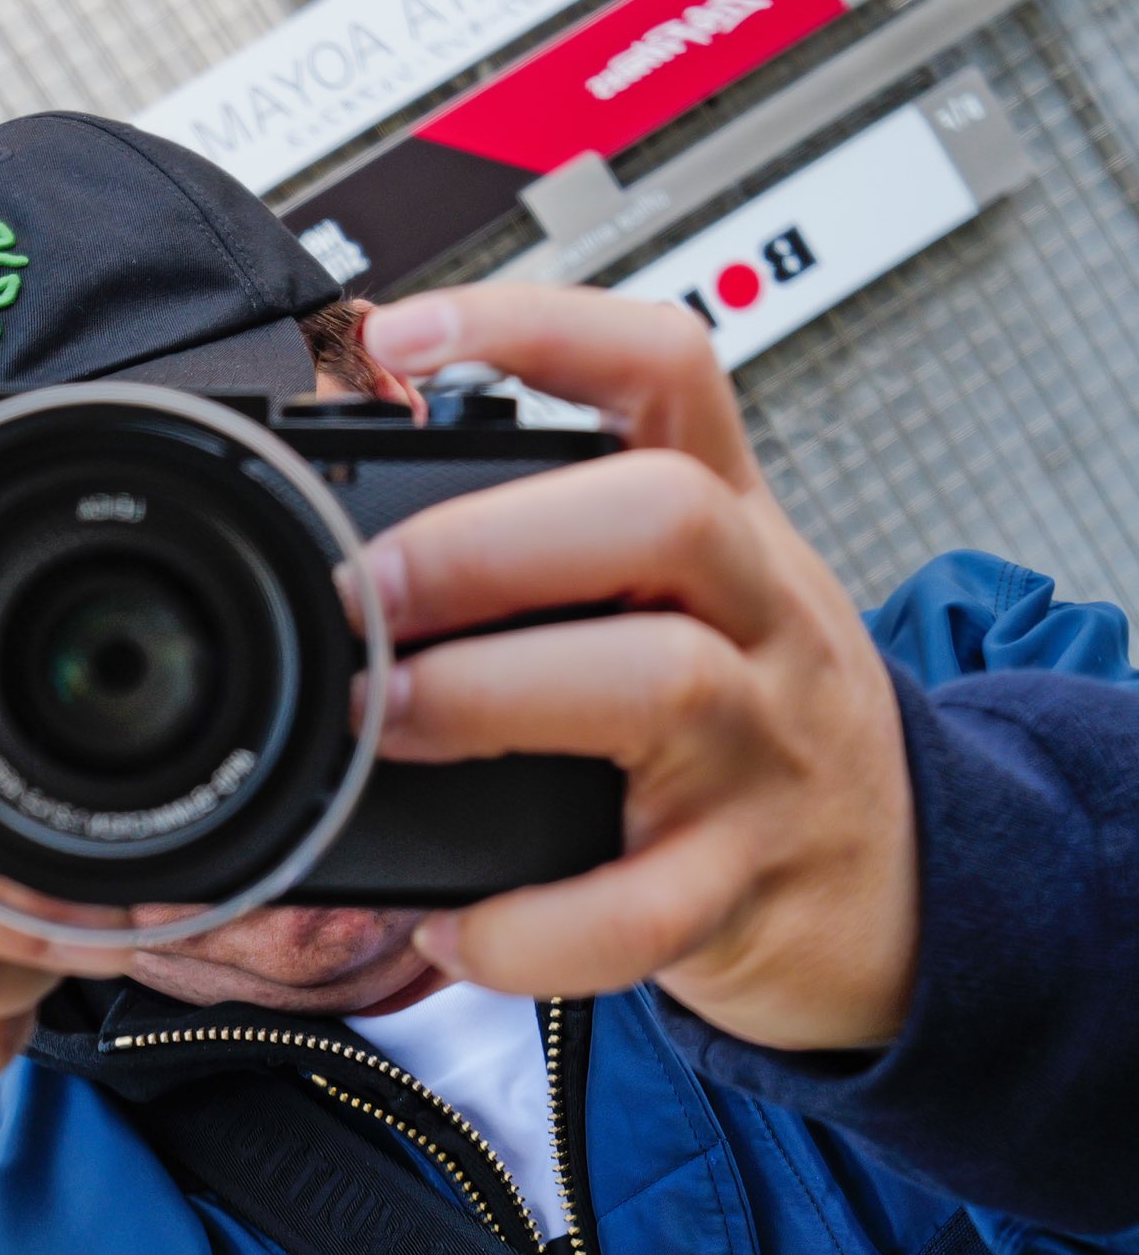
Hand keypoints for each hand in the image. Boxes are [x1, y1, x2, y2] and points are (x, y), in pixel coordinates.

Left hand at [361, 285, 917, 1052]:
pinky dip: (527, 926)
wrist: (898, 891)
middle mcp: (759, 620)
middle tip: (366, 592)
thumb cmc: (757, 730)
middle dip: (487, 540)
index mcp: (731, 530)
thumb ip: (560, 551)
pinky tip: (448, 926)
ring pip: (657, 685)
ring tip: (381, 725)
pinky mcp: (737, 886)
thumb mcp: (696, 602)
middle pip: (662, 515)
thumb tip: (357, 532)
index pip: (665, 369)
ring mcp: (759, 753)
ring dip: (489, 696)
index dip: (535, 327)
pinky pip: (636, 913)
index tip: (401, 334)